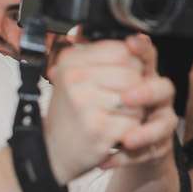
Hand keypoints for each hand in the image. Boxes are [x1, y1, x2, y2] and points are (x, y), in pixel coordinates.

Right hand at [43, 39, 145, 182]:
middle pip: (134, 74)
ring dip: (134, 111)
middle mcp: (75, 78)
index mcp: (71, 60)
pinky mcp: (98, 127)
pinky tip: (113, 131)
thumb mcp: (81, 77)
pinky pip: (134, 122)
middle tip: (118, 103)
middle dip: (136, 91)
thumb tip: (140, 39)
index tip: (120, 79)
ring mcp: (86, 103)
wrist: (52, 152)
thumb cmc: (71, 113)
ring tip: (113, 116)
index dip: (131, 66)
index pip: (123, 50)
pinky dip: (131, 130)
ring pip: (138, 98)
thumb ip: (109, 57)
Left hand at [102, 34, 177, 169]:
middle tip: (127, 98)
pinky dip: (126, 158)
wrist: (106, 142)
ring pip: (165, 123)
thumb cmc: (103, 108)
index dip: (144, 49)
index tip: (132, 43)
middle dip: (147, 93)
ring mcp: (159, 121)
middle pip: (164, 88)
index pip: (149, 56)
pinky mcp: (157, 146)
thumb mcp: (94, 84)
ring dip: (146, 132)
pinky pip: (149, 152)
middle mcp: (156, 97)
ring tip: (127, 140)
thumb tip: (70, 46)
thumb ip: (91, 65)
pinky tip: (106, 161)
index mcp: (141, 75)